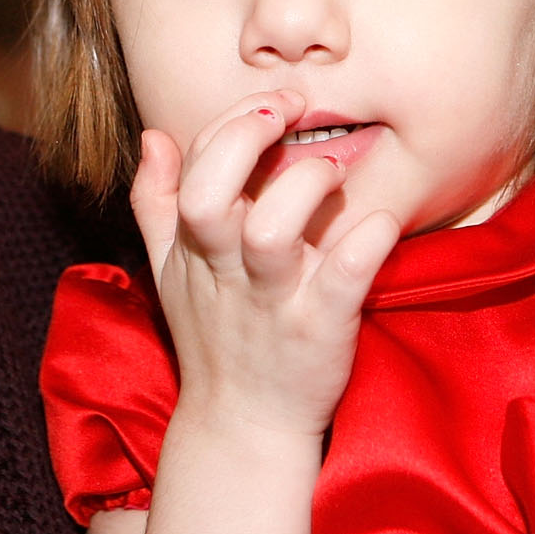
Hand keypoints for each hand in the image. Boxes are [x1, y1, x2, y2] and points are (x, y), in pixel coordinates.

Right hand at [131, 90, 401, 441]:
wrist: (244, 429)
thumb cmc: (215, 338)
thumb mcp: (170, 273)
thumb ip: (156, 203)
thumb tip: (153, 136)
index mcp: (195, 251)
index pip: (193, 167)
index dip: (229, 123)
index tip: (271, 104)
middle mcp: (229, 271)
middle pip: (212, 194)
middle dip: (248, 136)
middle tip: (293, 110)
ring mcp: (275, 301)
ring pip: (272, 232)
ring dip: (305, 185)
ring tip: (332, 172)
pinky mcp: (321, 329)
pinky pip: (343, 278)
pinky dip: (366, 242)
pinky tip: (380, 223)